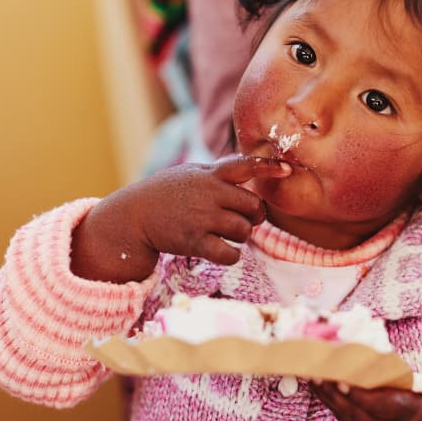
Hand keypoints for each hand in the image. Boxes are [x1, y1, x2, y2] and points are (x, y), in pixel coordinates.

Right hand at [70, 155, 290, 282]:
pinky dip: (231, 255)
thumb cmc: (166, 193)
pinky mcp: (194, 242)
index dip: (268, 167)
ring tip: (225, 233)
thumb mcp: (191, 173)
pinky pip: (230, 254)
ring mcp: (202, 218)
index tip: (288, 170)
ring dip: (241, 235)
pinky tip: (221, 250)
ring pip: (245, 231)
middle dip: (253, 216)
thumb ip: (220, 172)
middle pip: (254, 207)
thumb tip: (251, 168)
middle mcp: (209, 194)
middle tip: (241, 218)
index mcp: (210, 175)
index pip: (245, 166)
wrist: (133, 216)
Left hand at [312, 382, 421, 420]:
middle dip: (335, 394)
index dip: (360, 395)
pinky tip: (320, 387)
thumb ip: (404, 378)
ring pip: (348, 418)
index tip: (342, 380)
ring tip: (313, 376)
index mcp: (410, 414)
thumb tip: (376, 353)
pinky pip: (346, 420)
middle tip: (318, 373)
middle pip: (358, 413)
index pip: (381, 406)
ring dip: (328, 397)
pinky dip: (331, 403)